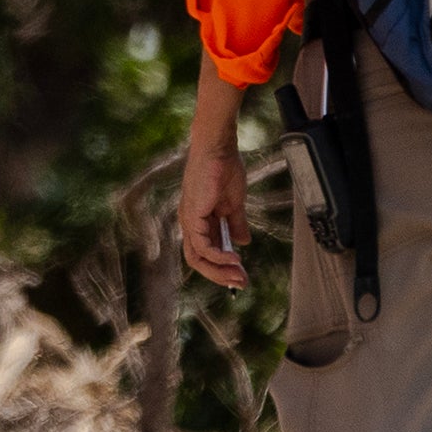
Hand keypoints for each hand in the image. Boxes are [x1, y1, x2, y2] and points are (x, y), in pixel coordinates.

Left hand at [177, 141, 251, 288]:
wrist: (219, 149)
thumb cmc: (224, 170)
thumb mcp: (234, 203)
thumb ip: (236, 224)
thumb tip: (242, 242)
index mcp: (199, 221)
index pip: (205, 252)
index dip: (221, 267)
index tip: (241, 277)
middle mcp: (190, 223)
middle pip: (199, 260)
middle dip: (220, 275)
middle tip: (241, 283)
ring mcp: (189, 220)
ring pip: (197, 257)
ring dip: (219, 270)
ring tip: (239, 276)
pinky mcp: (192, 214)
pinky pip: (201, 245)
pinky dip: (218, 256)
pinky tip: (234, 258)